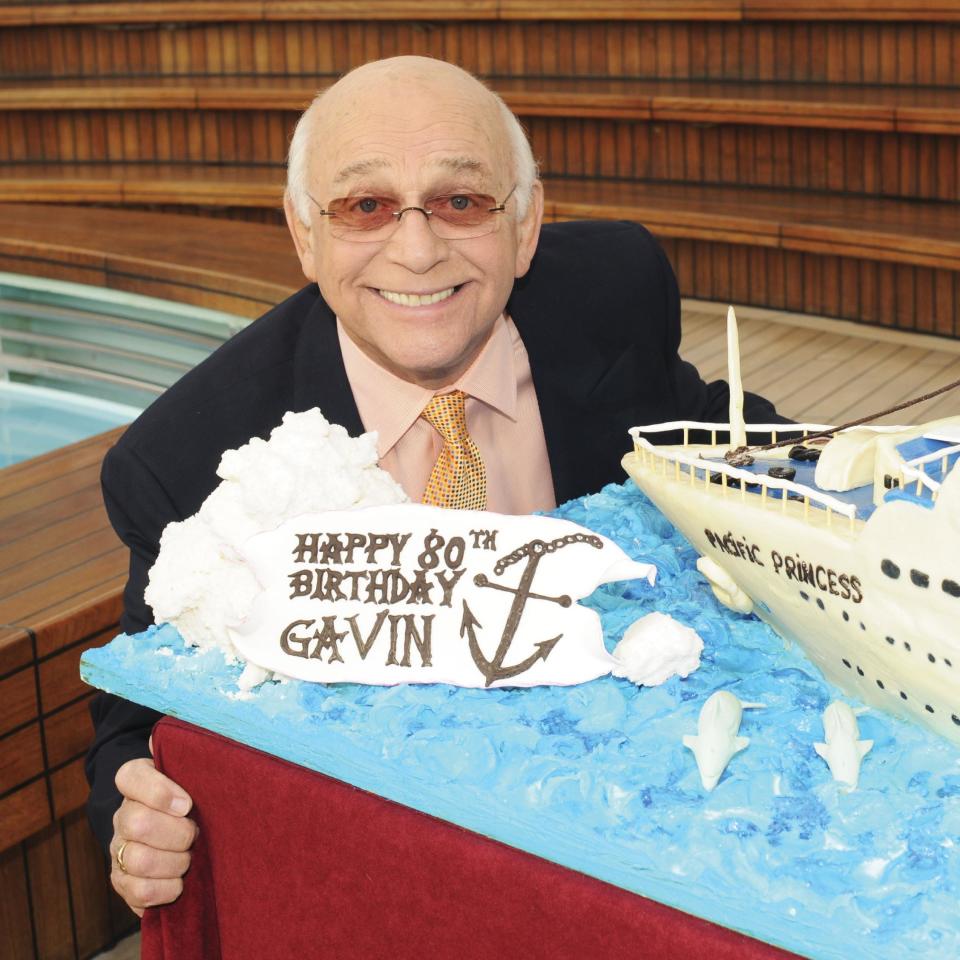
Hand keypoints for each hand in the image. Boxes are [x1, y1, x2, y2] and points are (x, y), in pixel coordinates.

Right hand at [110, 751, 197, 915]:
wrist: (178, 828)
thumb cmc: (191, 792)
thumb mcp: (191, 768)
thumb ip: (189, 751)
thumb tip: (188, 734)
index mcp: (135, 781)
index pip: (130, 777)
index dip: (159, 792)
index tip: (188, 804)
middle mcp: (121, 815)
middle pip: (135, 824)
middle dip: (176, 833)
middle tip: (195, 834)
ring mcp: (119, 850)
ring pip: (138, 860)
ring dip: (174, 862)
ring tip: (190, 858)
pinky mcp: (123, 882)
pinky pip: (137, 892)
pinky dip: (165, 890)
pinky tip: (180, 882)